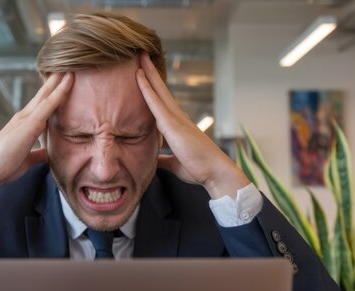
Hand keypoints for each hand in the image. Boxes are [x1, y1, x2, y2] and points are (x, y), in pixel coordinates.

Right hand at [0, 72, 73, 210]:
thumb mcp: (27, 159)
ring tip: (71, 64)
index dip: (53, 92)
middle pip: (45, 93)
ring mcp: (27, 118)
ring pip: (48, 94)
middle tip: (68, 63)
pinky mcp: (30, 123)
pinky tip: (69, 81)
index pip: (42, 104)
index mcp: (25, 124)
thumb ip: (38, 153)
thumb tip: (48, 153)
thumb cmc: (4, 166)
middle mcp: (25, 117)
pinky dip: (60, 92)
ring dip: (60, 79)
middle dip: (56, 79)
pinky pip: (49, 104)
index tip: (63, 80)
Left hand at [135, 53, 247, 198]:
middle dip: (150, 71)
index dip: (152, 86)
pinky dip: (146, 88)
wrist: (215, 173)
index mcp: (176, 124)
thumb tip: (153, 160)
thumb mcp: (174, 162)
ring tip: (140, 55)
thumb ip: (162, 158)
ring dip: (147, 72)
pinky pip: (155, 102)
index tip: (143, 72)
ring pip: (157, 90)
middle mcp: (176, 116)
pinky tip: (138, 76)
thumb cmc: (198, 168)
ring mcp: (175, 118)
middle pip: (160, 89)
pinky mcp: (172, 124)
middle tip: (141, 53)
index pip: (161, 101)